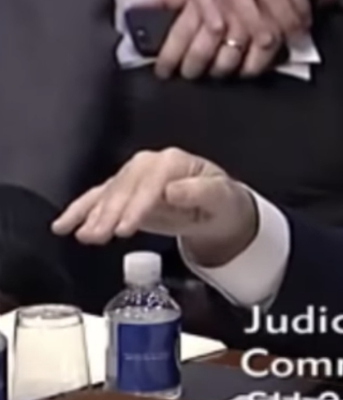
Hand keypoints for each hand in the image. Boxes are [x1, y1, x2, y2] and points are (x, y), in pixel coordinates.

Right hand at [51, 148, 258, 267]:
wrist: (218, 209)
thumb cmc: (221, 202)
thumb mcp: (221, 198)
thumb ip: (201, 192)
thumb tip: (173, 190)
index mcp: (174, 162)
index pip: (151, 183)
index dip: (137, 206)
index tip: (126, 228)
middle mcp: (149, 164)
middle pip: (124, 188)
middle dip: (109, 213)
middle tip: (97, 237)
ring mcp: (133, 176)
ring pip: (107, 194)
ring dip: (91, 215)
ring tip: (82, 236)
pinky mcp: (123, 191)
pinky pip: (97, 199)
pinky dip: (79, 211)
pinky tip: (63, 226)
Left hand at [150, 0, 282, 79]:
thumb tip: (140, 6)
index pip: (180, 34)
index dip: (170, 56)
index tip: (163, 72)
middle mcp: (222, 10)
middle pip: (203, 48)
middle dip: (196, 66)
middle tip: (191, 76)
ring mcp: (248, 17)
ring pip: (232, 53)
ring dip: (224, 69)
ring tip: (218, 75)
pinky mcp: (273, 20)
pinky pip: (265, 50)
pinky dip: (256, 64)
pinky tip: (250, 71)